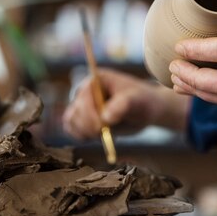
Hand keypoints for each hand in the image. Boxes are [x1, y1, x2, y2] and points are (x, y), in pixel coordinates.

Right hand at [62, 69, 189, 139]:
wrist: (146, 109)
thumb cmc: (142, 101)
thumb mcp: (136, 101)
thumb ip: (122, 106)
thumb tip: (105, 118)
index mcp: (95, 80)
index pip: (83, 98)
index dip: (89, 115)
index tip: (102, 127)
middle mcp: (85, 91)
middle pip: (74, 112)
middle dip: (88, 126)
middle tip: (106, 133)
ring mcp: (82, 104)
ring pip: (71, 122)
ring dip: (85, 132)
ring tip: (105, 133)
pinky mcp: (82, 118)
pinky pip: (72, 129)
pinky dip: (83, 136)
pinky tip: (100, 136)